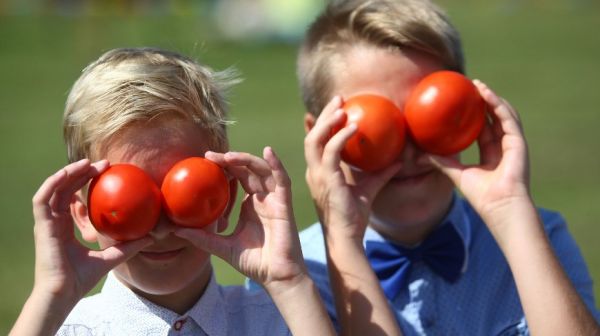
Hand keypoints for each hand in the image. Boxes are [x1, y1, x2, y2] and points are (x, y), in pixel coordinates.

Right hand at [32, 159, 151, 303]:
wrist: (64, 293)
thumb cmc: (82, 279)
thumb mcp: (112, 257)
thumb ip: (129, 246)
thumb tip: (153, 236)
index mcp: (66, 228)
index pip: (74, 198)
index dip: (87, 183)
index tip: (107, 173)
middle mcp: (55, 222)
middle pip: (65, 189)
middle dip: (82, 172)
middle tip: (104, 163)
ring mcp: (46, 223)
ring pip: (54, 188)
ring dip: (70, 173)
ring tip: (89, 163)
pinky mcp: (41, 225)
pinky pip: (43, 198)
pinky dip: (54, 183)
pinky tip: (69, 173)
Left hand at [174, 147, 304, 290]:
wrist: (275, 277)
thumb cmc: (254, 263)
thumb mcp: (222, 247)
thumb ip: (203, 238)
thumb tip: (176, 231)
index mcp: (250, 205)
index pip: (237, 178)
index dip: (223, 167)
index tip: (204, 161)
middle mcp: (263, 198)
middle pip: (247, 170)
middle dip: (230, 160)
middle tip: (209, 156)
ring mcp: (274, 200)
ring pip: (262, 170)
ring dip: (246, 159)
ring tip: (227, 156)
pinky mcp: (284, 204)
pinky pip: (282, 180)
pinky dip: (276, 164)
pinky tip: (267, 151)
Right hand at [304, 96, 400, 241]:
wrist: (347, 238)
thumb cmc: (354, 217)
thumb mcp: (369, 189)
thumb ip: (381, 173)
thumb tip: (401, 160)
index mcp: (319, 172)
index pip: (316, 142)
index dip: (322, 123)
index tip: (336, 107)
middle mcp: (314, 171)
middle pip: (312, 135)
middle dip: (323, 114)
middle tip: (339, 99)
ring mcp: (318, 175)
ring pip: (314, 140)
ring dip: (327, 121)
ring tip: (342, 107)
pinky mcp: (327, 180)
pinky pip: (331, 152)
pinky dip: (341, 136)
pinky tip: (355, 126)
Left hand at [422, 80, 531, 233]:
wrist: (499, 206)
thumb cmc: (480, 196)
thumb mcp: (457, 173)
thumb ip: (442, 162)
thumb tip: (421, 155)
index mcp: (492, 154)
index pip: (484, 129)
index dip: (474, 114)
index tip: (463, 101)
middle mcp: (504, 146)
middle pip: (494, 117)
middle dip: (483, 100)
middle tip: (469, 86)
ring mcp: (513, 144)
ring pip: (503, 114)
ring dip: (491, 98)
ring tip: (478, 85)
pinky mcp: (518, 142)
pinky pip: (508, 118)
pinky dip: (498, 105)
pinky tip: (487, 94)